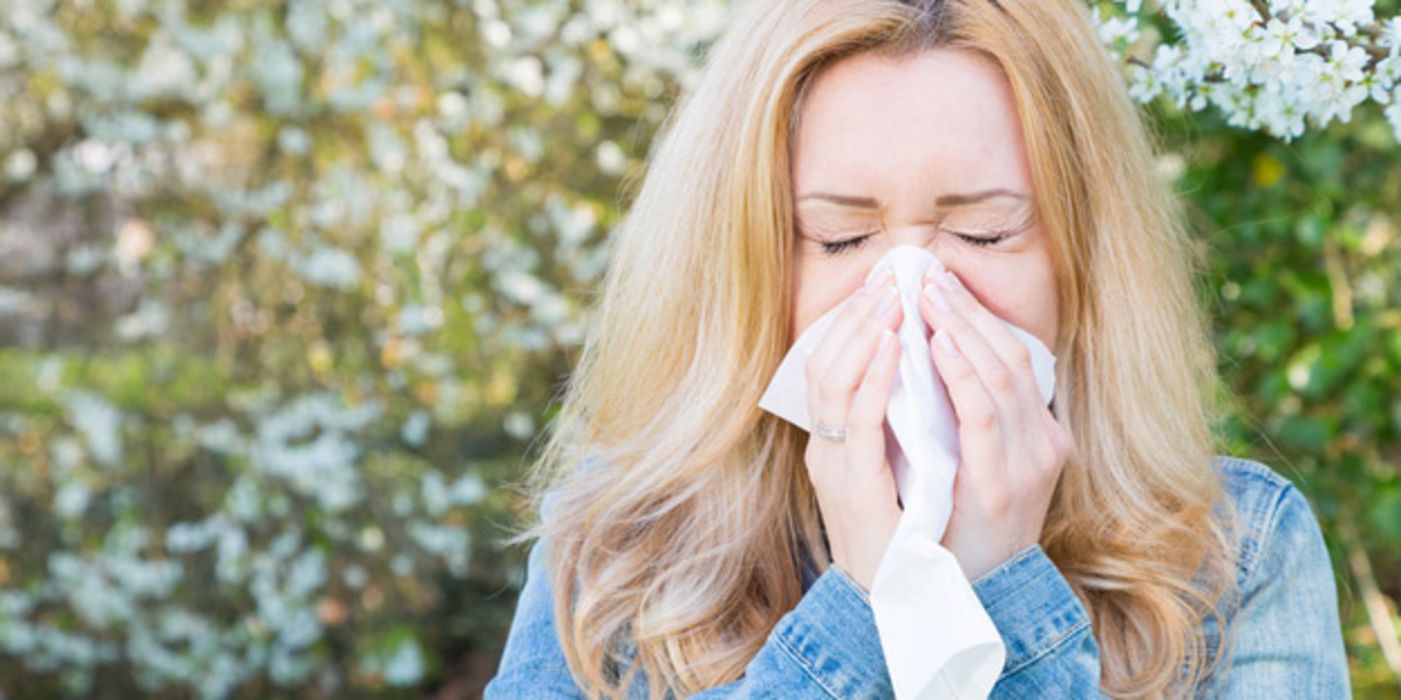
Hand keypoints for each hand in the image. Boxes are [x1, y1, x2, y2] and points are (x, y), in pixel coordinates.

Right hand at [803, 268, 904, 592]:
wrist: (899, 609)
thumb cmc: (907, 545)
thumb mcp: (899, 479)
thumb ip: (901, 433)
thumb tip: (930, 381)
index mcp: (833, 447)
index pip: (827, 369)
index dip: (851, 325)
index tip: (882, 287)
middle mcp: (824, 452)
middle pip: (824, 364)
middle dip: (859, 317)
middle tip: (890, 277)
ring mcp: (832, 469)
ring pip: (833, 382)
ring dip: (864, 333)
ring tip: (892, 296)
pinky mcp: (852, 488)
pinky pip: (858, 418)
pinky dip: (874, 375)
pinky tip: (897, 345)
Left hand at [917, 267, 1073, 581]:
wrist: (965, 605)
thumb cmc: (957, 534)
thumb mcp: (971, 470)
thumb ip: (965, 424)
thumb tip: (932, 362)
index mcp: (1037, 436)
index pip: (1014, 358)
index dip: (977, 316)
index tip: (940, 282)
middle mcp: (1043, 443)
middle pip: (1010, 356)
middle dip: (966, 311)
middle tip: (926, 274)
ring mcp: (1029, 463)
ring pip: (1002, 375)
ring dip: (962, 329)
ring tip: (926, 295)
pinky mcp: (1004, 484)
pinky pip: (984, 415)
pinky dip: (962, 374)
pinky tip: (937, 346)